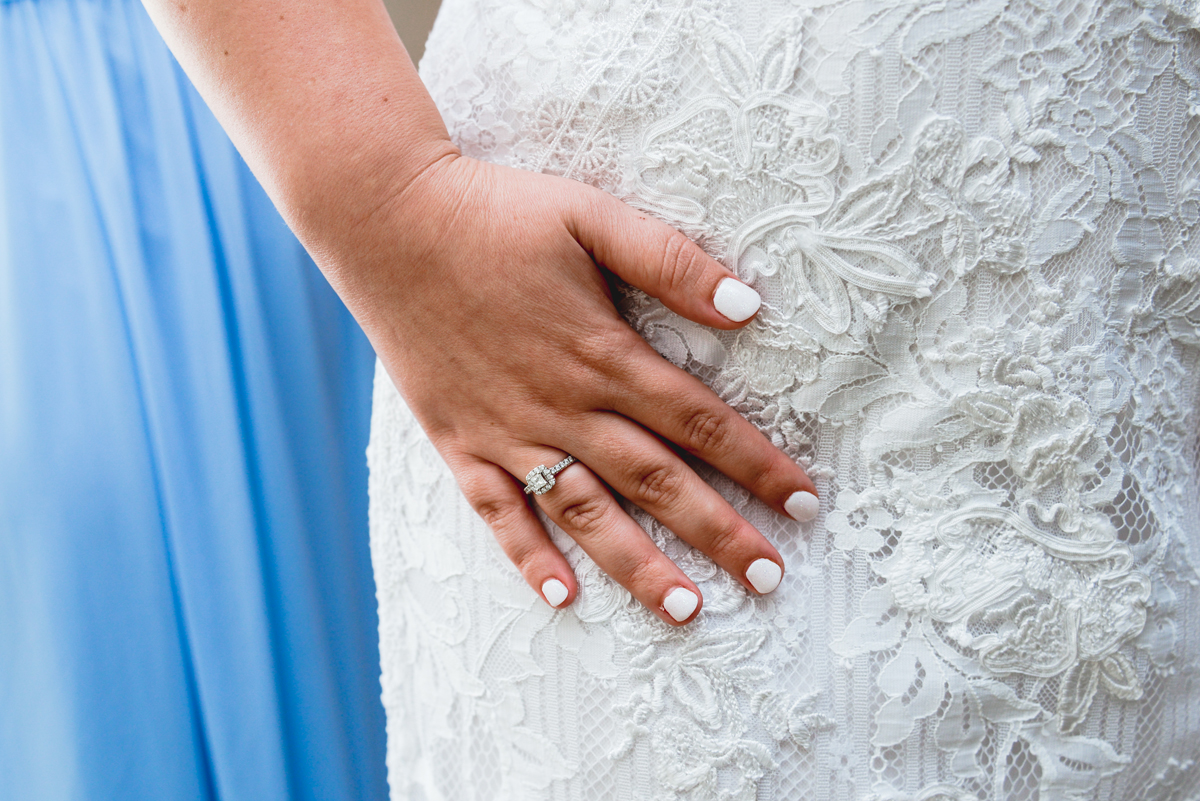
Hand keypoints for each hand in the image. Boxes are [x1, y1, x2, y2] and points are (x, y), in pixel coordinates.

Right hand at [334, 154, 817, 624]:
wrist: (387, 222)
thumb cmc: (496, 212)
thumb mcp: (590, 215)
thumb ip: (669, 260)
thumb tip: (747, 306)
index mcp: (602, 352)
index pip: (698, 422)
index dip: (757, 464)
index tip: (804, 503)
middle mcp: (562, 404)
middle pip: (656, 481)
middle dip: (719, 533)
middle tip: (770, 578)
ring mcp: (507, 430)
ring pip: (585, 513)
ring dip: (639, 565)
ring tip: (689, 611)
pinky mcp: (460, 441)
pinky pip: (498, 512)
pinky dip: (529, 557)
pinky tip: (563, 598)